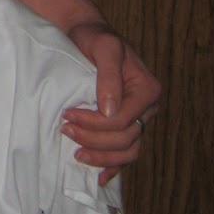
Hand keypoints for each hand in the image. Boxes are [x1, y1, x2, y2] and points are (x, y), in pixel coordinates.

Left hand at [64, 22, 160, 184]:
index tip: (67, 115)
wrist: (87, 36)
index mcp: (147, 89)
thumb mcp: (103, 47)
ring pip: (128, 151)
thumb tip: (109, 110)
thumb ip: (109, 76)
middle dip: (94, 139)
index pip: (123, 120)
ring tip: (76, 154)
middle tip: (65, 130)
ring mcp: (138, 119)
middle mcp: (148, 108)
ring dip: (103, 157)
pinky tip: (99, 178)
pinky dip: (113, 166)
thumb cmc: (94, 38)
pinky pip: (125, 154)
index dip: (95, 123)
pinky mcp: (125, 126)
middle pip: (126, 139)